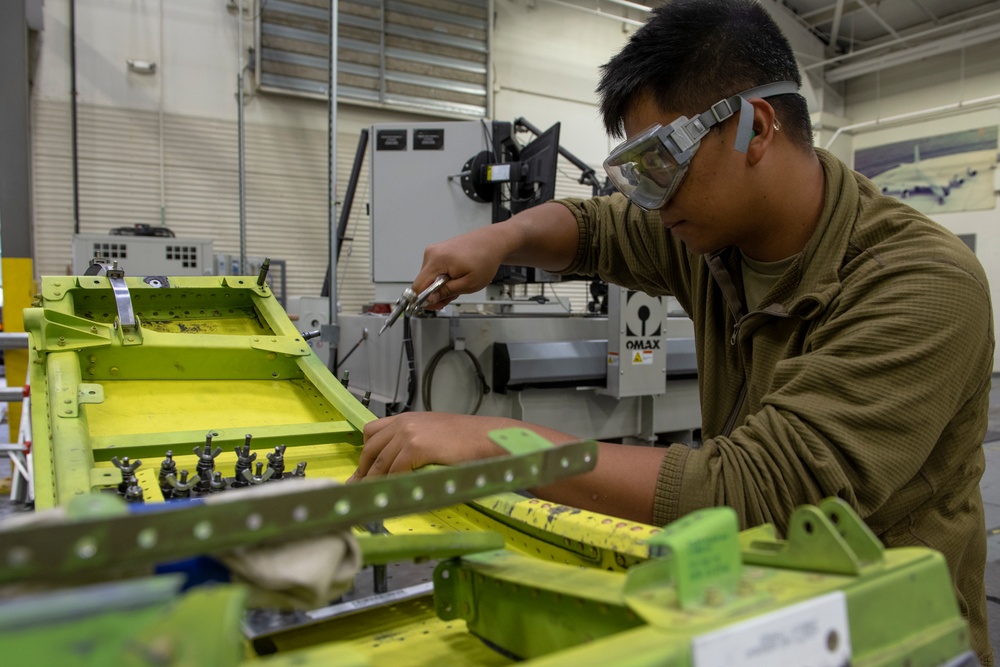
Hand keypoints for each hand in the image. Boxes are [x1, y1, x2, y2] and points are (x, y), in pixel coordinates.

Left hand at [351, 413, 519, 479]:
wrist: (486, 438)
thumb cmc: (467, 439)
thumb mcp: (434, 432)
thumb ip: (415, 441)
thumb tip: (401, 462)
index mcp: (406, 418)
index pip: (372, 432)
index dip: (366, 453)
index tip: (362, 470)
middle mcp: (403, 423)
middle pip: (370, 449)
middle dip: (363, 470)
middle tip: (358, 488)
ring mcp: (408, 435)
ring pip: (380, 463)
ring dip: (374, 482)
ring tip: (369, 497)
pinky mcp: (416, 448)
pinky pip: (394, 471)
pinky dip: (390, 484)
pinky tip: (389, 494)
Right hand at [412, 226, 511, 309]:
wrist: (491, 242)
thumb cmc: (484, 260)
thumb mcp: (469, 284)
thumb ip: (446, 292)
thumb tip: (429, 299)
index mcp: (437, 260)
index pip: (418, 286)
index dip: (425, 299)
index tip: (437, 305)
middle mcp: (431, 253)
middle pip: (423, 283)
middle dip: (436, 293)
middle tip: (454, 295)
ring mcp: (434, 251)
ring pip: (428, 278)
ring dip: (441, 286)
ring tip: (458, 284)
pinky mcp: (437, 251)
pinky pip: (433, 270)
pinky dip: (442, 278)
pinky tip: (455, 277)